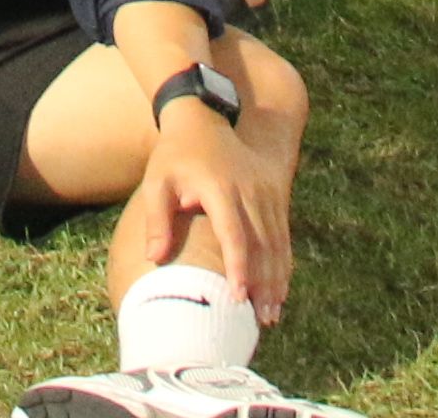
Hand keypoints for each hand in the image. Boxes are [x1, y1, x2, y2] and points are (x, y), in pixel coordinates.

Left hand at [111, 73, 295, 319]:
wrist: (203, 118)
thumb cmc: (174, 156)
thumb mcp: (156, 182)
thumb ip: (156, 219)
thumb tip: (154, 258)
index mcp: (221, 188)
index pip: (234, 235)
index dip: (238, 268)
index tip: (238, 297)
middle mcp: (250, 189)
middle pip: (262, 244)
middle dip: (264, 284)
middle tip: (261, 319)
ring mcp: (266, 190)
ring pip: (277, 241)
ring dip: (278, 278)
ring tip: (272, 314)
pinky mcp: (275, 191)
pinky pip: (282, 232)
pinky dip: (283, 262)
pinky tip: (280, 288)